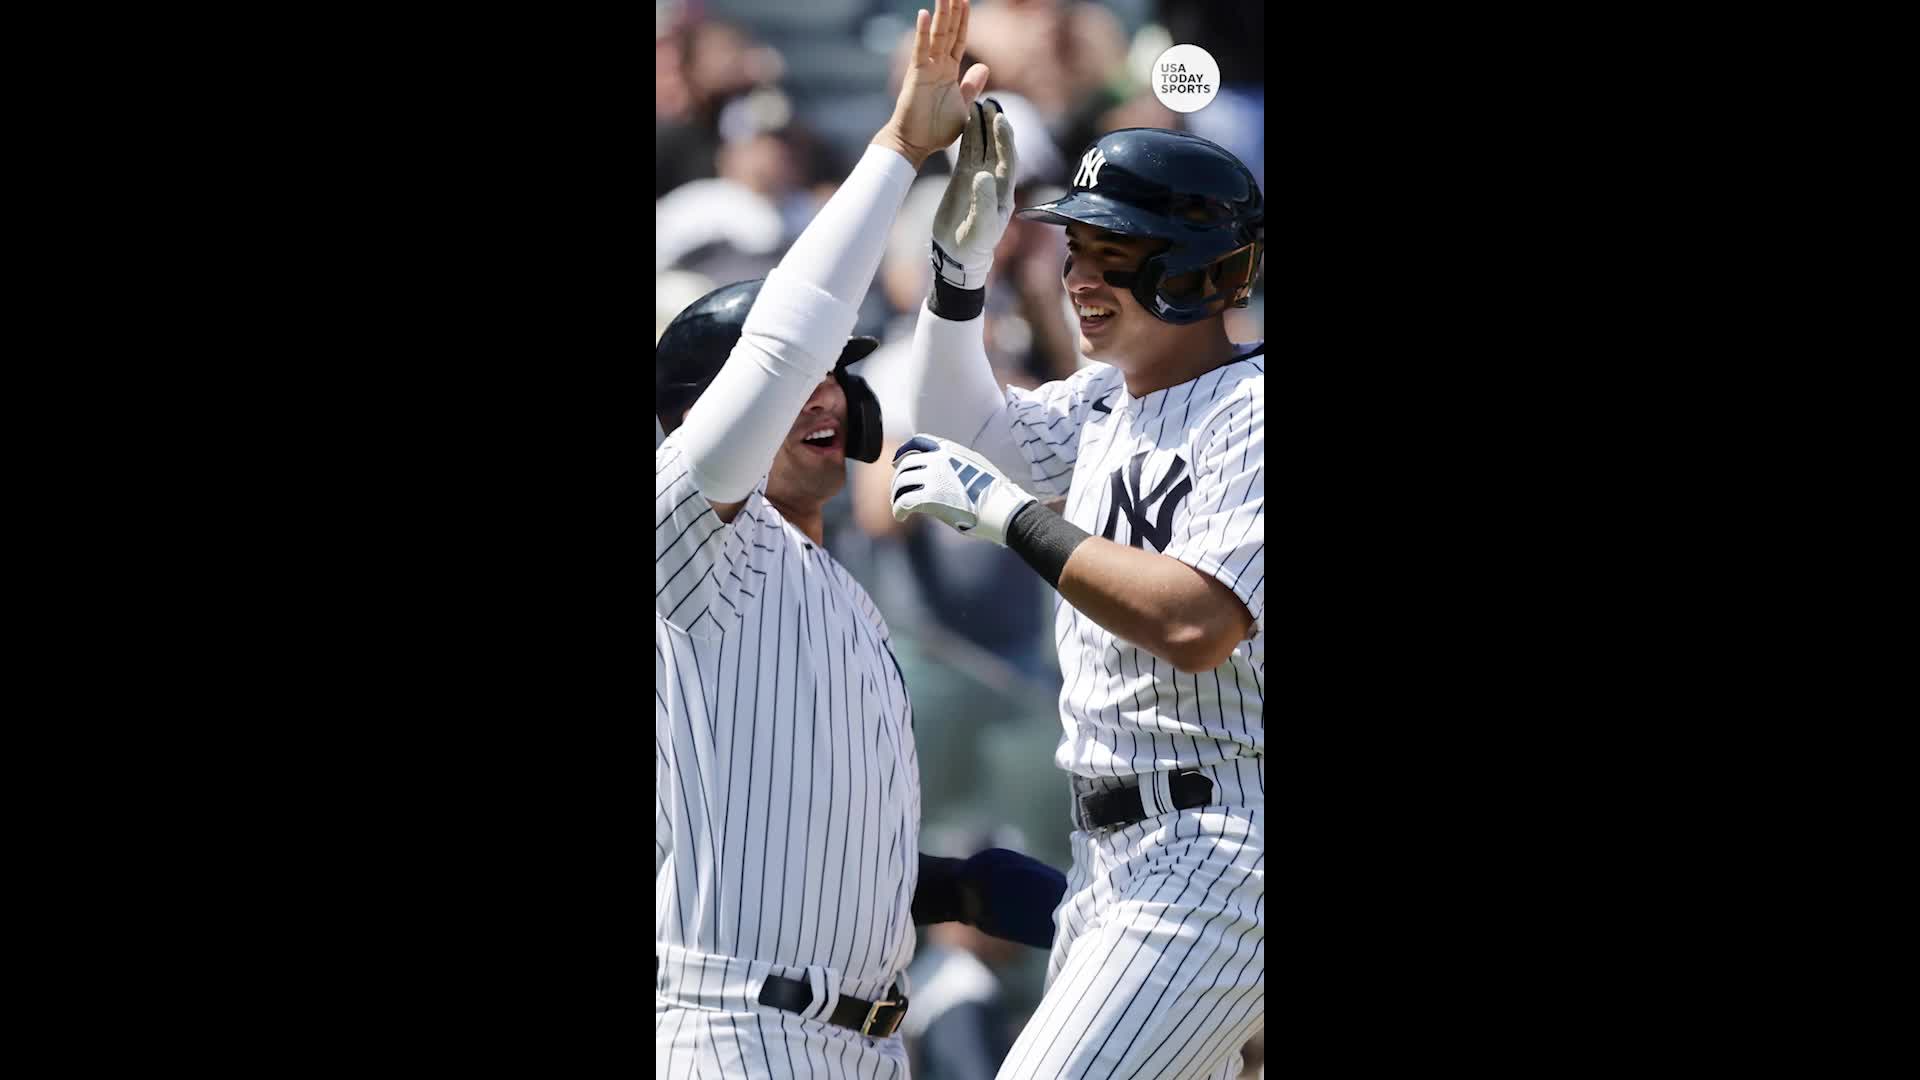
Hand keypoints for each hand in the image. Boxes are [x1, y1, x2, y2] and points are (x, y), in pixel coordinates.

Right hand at [873, 0, 990, 168]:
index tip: (966, 1)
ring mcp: (926, 68)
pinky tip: (924, 14)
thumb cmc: (936, 129)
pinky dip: (922, 32)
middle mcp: (937, 65)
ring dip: (941, 14)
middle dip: (953, 10)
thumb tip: (985, 67)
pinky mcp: (916, 75)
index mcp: (949, 71)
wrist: (915, 144)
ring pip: (936, 35)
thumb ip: (972, 86)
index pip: (959, 39)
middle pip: (948, 31)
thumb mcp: (963, 106)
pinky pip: (921, 50)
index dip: (964, 20)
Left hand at [890, 433, 1035, 545]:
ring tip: (899, 507)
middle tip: (898, 493)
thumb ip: (955, 461)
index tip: (896, 463)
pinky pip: (904, 502)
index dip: (903, 452)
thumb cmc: (993, 492)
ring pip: (901, 483)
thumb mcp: (975, 464)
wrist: (1000, 507)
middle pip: (905, 464)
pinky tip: (901, 516)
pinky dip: (898, 510)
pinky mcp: (929, 497)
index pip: (918, 442)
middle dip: (898, 479)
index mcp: (950, 449)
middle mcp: (938, 459)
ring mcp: (933, 477)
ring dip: (897, 496)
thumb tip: (943, 469)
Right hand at [931, 97, 1017, 287]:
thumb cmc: (973, 244)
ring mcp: (978, 177)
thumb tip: (983, 175)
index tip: (1001, 120)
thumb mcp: (980, 226)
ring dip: (980, 126)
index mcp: (1003, 190)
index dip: (1005, 139)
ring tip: (976, 103)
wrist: (958, 253)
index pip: (1008, 159)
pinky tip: (964, 120)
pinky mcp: (963, 177)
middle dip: (994, 124)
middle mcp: (994, 180)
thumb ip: (984, 201)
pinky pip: (966, 152)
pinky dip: (966, 136)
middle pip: (996, 146)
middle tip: (990, 101)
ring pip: (980, 146)